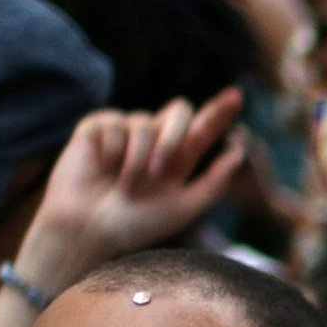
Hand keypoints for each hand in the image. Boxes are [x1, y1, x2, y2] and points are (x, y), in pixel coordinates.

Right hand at [18, 87, 247, 290]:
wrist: (87, 231)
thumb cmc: (134, 226)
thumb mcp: (183, 209)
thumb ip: (213, 182)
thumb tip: (239, 152)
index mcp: (177, 159)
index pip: (203, 129)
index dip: (219, 111)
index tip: (238, 95)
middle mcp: (154, 141)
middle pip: (179, 110)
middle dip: (174, 135)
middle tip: (161, 170)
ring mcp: (125, 132)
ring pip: (146, 122)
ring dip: (139, 158)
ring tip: (125, 186)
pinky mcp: (97, 128)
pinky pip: (114, 123)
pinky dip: (112, 150)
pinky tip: (101, 168)